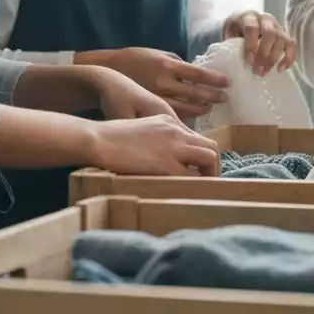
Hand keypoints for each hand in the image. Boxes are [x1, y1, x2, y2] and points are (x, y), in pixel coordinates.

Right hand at [77, 47, 229, 119]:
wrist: (107, 74)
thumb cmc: (134, 60)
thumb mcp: (158, 55)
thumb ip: (176, 64)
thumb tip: (194, 72)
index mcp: (166, 65)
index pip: (197, 74)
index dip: (214, 79)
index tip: (227, 82)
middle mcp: (164, 83)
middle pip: (195, 93)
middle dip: (212, 96)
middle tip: (224, 98)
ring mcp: (157, 99)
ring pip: (186, 109)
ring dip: (201, 109)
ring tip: (209, 108)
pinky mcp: (150, 112)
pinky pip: (172, 118)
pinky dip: (185, 119)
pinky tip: (192, 119)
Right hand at [90, 114, 221, 176]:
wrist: (99, 139)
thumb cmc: (111, 136)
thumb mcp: (141, 129)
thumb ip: (157, 138)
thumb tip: (163, 157)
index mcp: (169, 120)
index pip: (198, 138)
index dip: (202, 156)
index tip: (199, 170)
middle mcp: (176, 130)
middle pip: (211, 146)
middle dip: (213, 166)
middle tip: (207, 182)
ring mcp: (173, 146)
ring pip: (210, 157)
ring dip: (210, 175)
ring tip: (202, 189)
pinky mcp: (166, 164)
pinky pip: (192, 176)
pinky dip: (194, 185)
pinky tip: (187, 193)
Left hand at [222, 10, 296, 74]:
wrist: (241, 24)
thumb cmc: (234, 30)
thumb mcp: (228, 33)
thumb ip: (229, 42)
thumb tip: (233, 59)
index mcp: (248, 16)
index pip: (252, 28)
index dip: (251, 45)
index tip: (249, 60)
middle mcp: (265, 18)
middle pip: (270, 33)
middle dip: (264, 54)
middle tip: (258, 70)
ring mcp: (276, 25)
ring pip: (281, 39)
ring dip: (274, 58)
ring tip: (264, 72)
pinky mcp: (284, 34)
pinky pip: (291, 45)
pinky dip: (288, 58)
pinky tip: (280, 69)